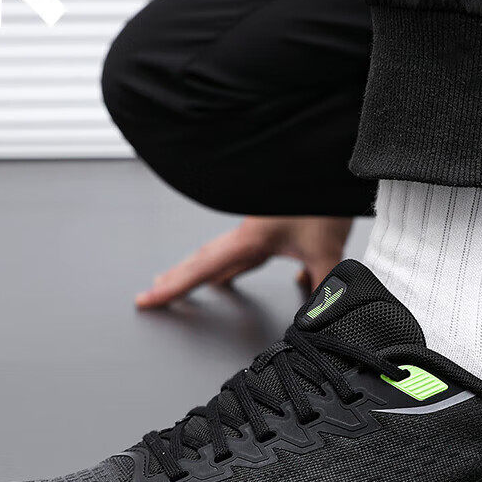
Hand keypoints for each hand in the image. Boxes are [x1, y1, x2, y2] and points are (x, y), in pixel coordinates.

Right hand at [135, 215, 352, 308]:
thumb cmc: (325, 195)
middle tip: (156, 292)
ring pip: (229, 255)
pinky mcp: (281, 225)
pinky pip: (261, 252)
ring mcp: (263, 227)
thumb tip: (318, 319)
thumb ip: (323, 288)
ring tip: (200, 284)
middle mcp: (250, 232)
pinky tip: (288, 275)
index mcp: (251, 239)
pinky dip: (259, 266)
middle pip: (205, 260)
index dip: (172, 288)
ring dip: (212, 271)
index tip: (146, 299)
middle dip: (178, 278)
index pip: (201, 270)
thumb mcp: (327, 250)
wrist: (335, 161)